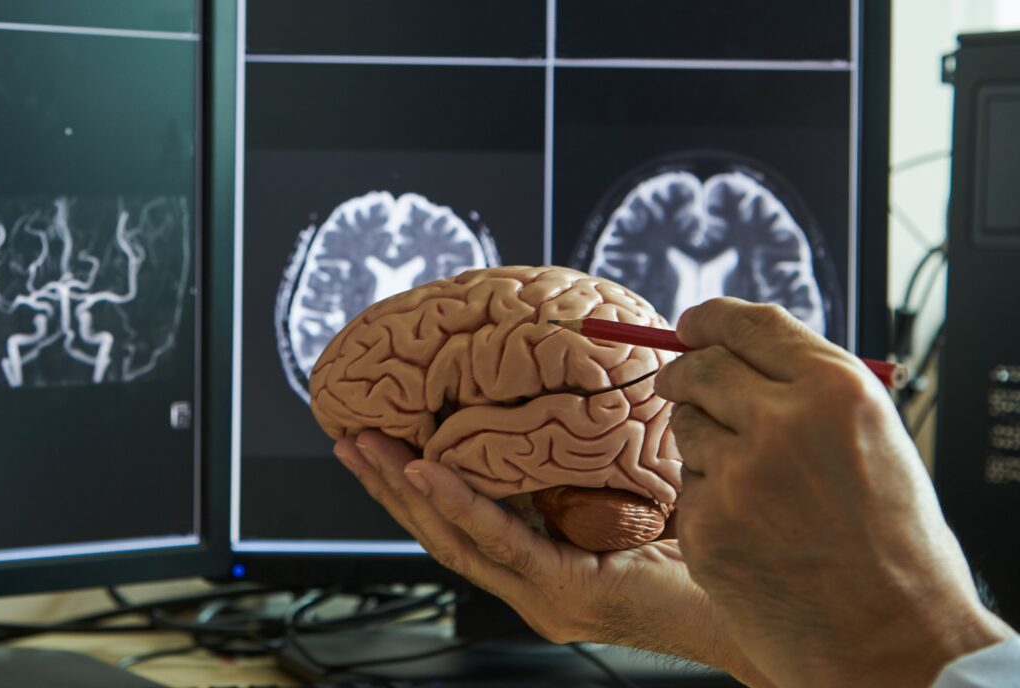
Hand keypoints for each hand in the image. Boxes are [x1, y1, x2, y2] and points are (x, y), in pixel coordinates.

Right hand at [336, 431, 770, 686]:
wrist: (763, 608)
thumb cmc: (710, 549)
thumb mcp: (635, 493)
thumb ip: (594, 460)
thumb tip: (579, 385)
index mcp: (543, 567)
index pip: (462, 523)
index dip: (411, 485)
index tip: (376, 439)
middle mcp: (535, 587)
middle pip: (441, 532)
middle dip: (387, 485)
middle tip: (348, 437)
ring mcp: (547, 596)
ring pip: (456, 538)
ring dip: (405, 491)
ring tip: (368, 448)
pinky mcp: (569, 594)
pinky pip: (501, 543)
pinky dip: (459, 504)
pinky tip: (425, 473)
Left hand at [654, 298, 1015, 687]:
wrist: (895, 639)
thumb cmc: (895, 546)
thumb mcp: (875, 440)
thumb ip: (810, 392)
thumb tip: (738, 354)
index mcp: (837, 390)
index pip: (749, 325)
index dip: (711, 319)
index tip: (691, 324)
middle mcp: (783, 422)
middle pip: (700, 368)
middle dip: (686, 374)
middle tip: (684, 387)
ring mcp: (738, 475)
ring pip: (687, 428)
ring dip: (706, 445)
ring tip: (759, 488)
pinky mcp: (707, 525)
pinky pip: (689, 490)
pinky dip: (710, 503)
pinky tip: (754, 533)